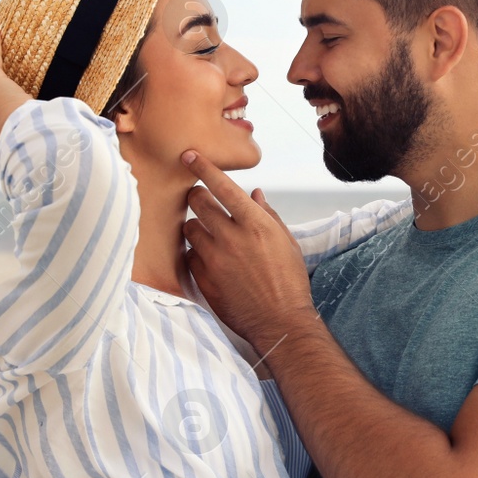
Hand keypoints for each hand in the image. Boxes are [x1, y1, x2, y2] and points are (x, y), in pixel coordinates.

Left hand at [180, 150, 315, 352]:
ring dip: (195, 226)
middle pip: (198, 202)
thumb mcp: (287, 243)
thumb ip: (268, 215)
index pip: (222, 186)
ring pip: (189, 228)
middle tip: (199, 199)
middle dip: (196, 196)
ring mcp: (214, 258)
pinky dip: (195, 253)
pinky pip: (188, 255)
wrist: (279, 322)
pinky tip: (209, 260)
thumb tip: (255, 194)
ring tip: (207, 235)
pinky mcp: (203, 278)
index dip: (203, 166)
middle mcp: (232, 237)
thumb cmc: (289, 282)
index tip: (189, 155)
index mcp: (256, 224)